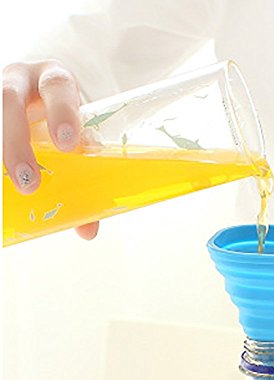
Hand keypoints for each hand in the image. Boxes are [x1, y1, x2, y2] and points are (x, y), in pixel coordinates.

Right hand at [2, 59, 98, 239]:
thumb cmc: (60, 121)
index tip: (68, 144)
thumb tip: (88, 230)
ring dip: (0, 148)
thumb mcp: (75, 137)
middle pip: (9, 100)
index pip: (58, 86)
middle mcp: (20, 80)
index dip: (62, 113)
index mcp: (54, 80)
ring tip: (11, 184)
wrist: (35, 95)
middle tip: (28, 182)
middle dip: (17, 142)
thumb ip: (84, 172)